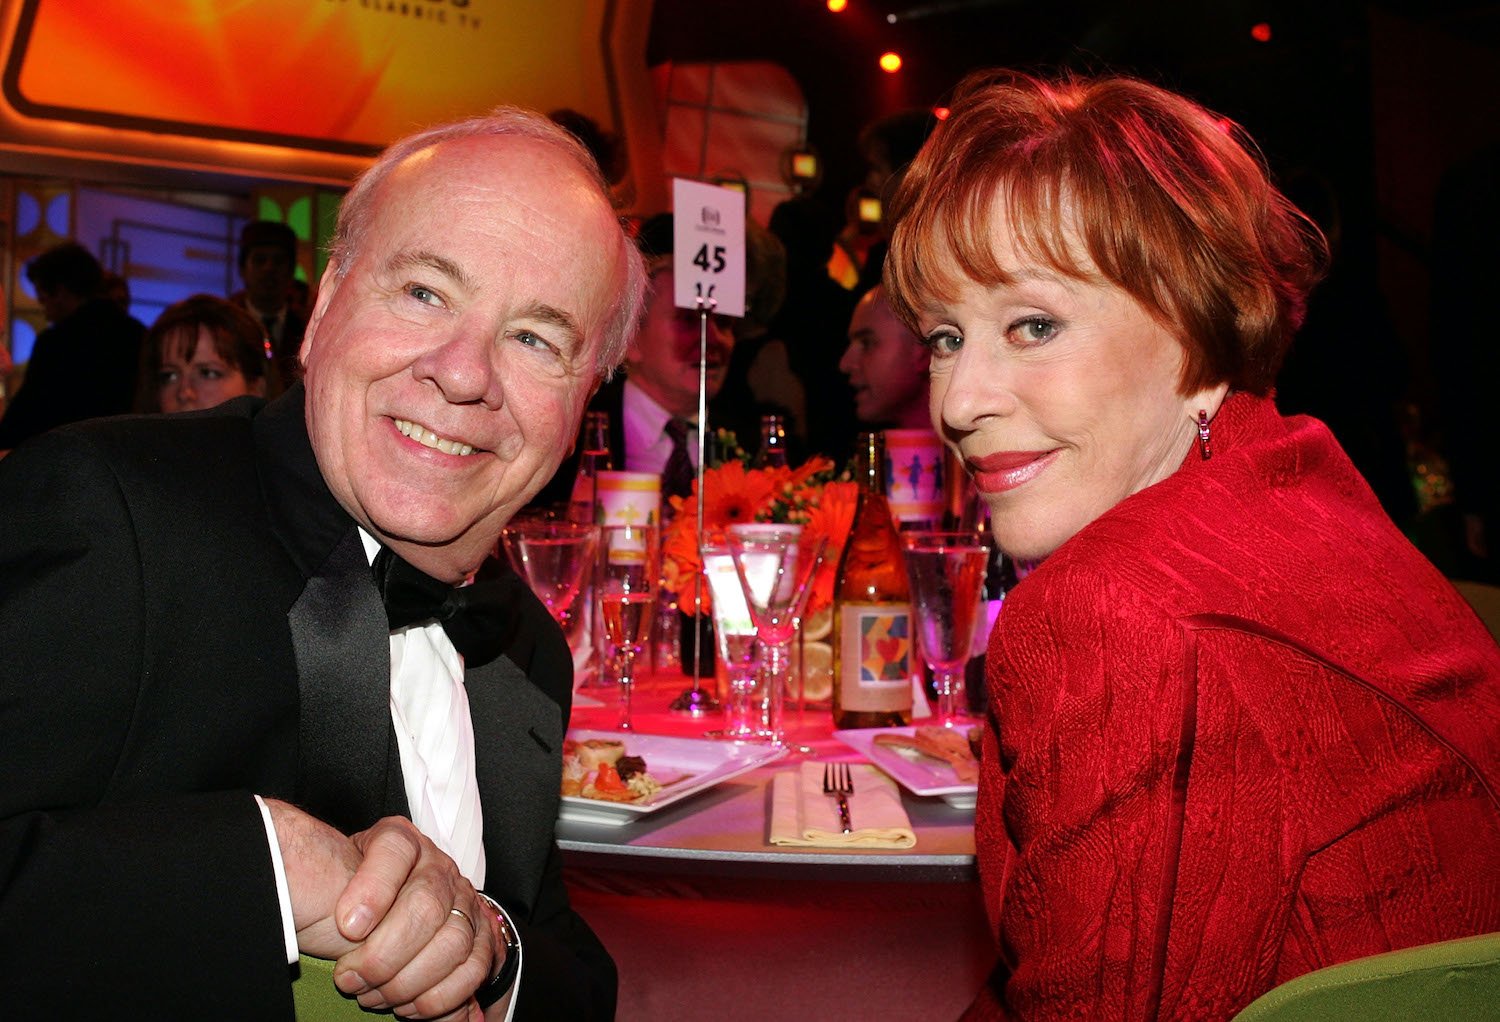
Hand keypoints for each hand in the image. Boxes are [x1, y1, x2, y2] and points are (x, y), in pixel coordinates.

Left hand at [265, 801, 500, 1019]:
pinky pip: (473, 969)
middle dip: (383, 954)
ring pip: (453, 941)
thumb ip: (318, 887)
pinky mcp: (481, 935)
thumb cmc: (351, 895)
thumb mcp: (329, 880)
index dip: (373, 888)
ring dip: (409, 981)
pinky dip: (440, 996)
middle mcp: (438, 865)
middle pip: (426, 905)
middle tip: (349, 978)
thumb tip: (292, 884)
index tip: (346, 926)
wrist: (388, 907)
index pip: (394, 848)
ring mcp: (464, 899)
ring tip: (374, 995)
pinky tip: (408, 1006)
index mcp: (400, 841)